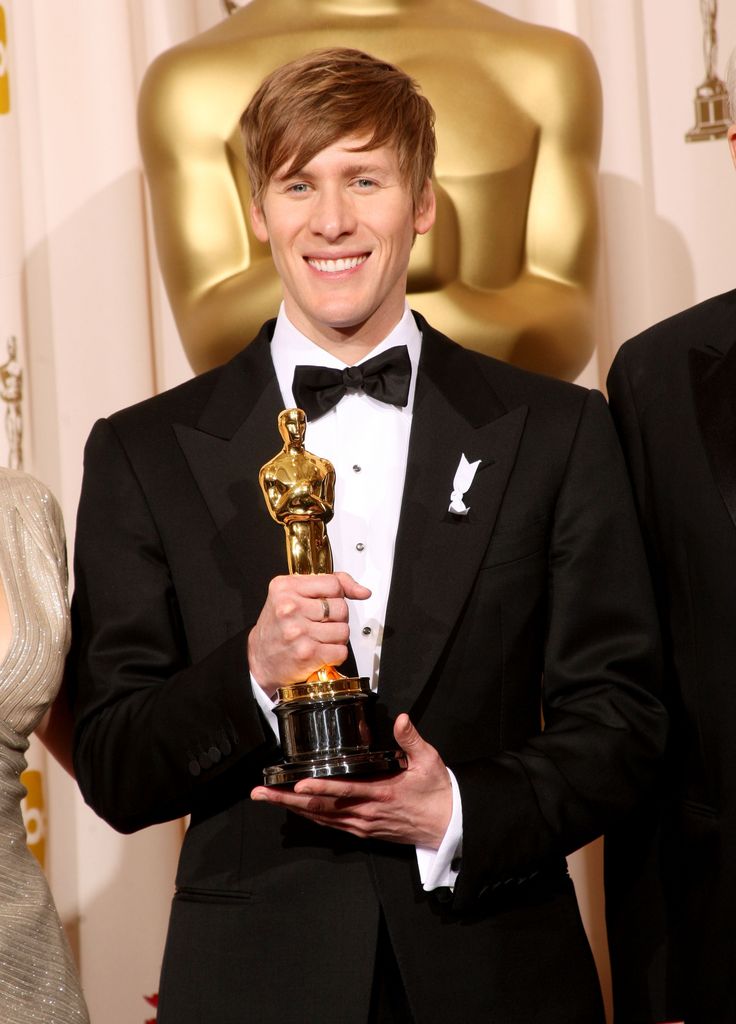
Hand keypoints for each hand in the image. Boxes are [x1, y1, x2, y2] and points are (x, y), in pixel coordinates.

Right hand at [248, 571, 369, 696]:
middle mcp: (290, 608)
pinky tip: (321, 651)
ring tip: (320, 638)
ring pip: (343, 630)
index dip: (336, 594)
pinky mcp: (307, 654)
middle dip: (337, 617)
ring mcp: (298, 631)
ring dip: (337, 637)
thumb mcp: (293, 594)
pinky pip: (341, 650)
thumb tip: (363, 591)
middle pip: (341, 607)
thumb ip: (328, 585)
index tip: (327, 602)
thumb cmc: (278, 626)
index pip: (333, 583)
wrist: (259, 658)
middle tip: (321, 623)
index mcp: (286, 588)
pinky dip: (335, 653)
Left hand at [251, 714, 452, 848]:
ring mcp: (363, 824)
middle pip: (321, 807)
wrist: (448, 825)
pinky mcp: (363, 830)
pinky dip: (310, 816)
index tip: (299, 782)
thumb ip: (412, 739)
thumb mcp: (430, 761)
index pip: (345, 791)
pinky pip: (330, 824)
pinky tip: (295, 808)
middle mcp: (367, 812)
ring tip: (268, 798)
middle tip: (262, 793)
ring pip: (321, 817)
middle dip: (288, 799)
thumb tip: (402, 719)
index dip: (321, 787)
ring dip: (293, 808)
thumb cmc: (437, 793)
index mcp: (382, 794)